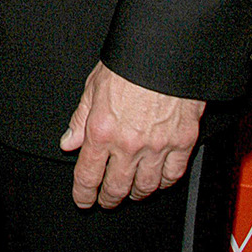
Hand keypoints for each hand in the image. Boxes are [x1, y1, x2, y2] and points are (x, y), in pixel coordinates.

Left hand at [59, 61, 204, 209]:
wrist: (166, 51)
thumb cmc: (130, 62)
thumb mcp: (94, 85)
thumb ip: (81, 117)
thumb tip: (69, 141)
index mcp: (102, 129)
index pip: (87, 175)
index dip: (83, 194)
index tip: (83, 200)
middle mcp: (128, 144)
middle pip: (116, 188)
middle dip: (108, 199)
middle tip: (105, 200)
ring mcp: (157, 146)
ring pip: (145, 187)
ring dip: (135, 193)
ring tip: (130, 191)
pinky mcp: (182, 142)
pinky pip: (172, 176)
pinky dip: (163, 183)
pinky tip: (157, 180)